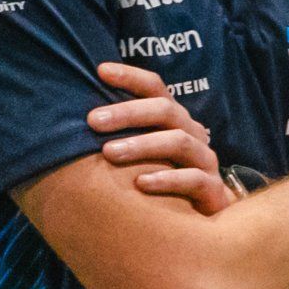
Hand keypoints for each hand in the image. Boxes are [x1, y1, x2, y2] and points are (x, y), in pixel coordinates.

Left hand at [90, 62, 229, 211]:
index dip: (131, 77)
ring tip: (109, 152)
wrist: (202, 217)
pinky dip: (168, 179)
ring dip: (143, 145)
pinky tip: (140, 183)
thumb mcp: (141, 152)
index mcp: (173, 120)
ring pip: (179, 142)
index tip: (100, 71)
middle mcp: (191, 134)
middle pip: (166, 111)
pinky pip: (194, 180)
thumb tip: (75, 118)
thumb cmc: (161, 178)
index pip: (155, 88)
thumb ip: (118, 134)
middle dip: (128, 113)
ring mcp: (204, 161)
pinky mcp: (213, 190)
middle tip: (92, 121)